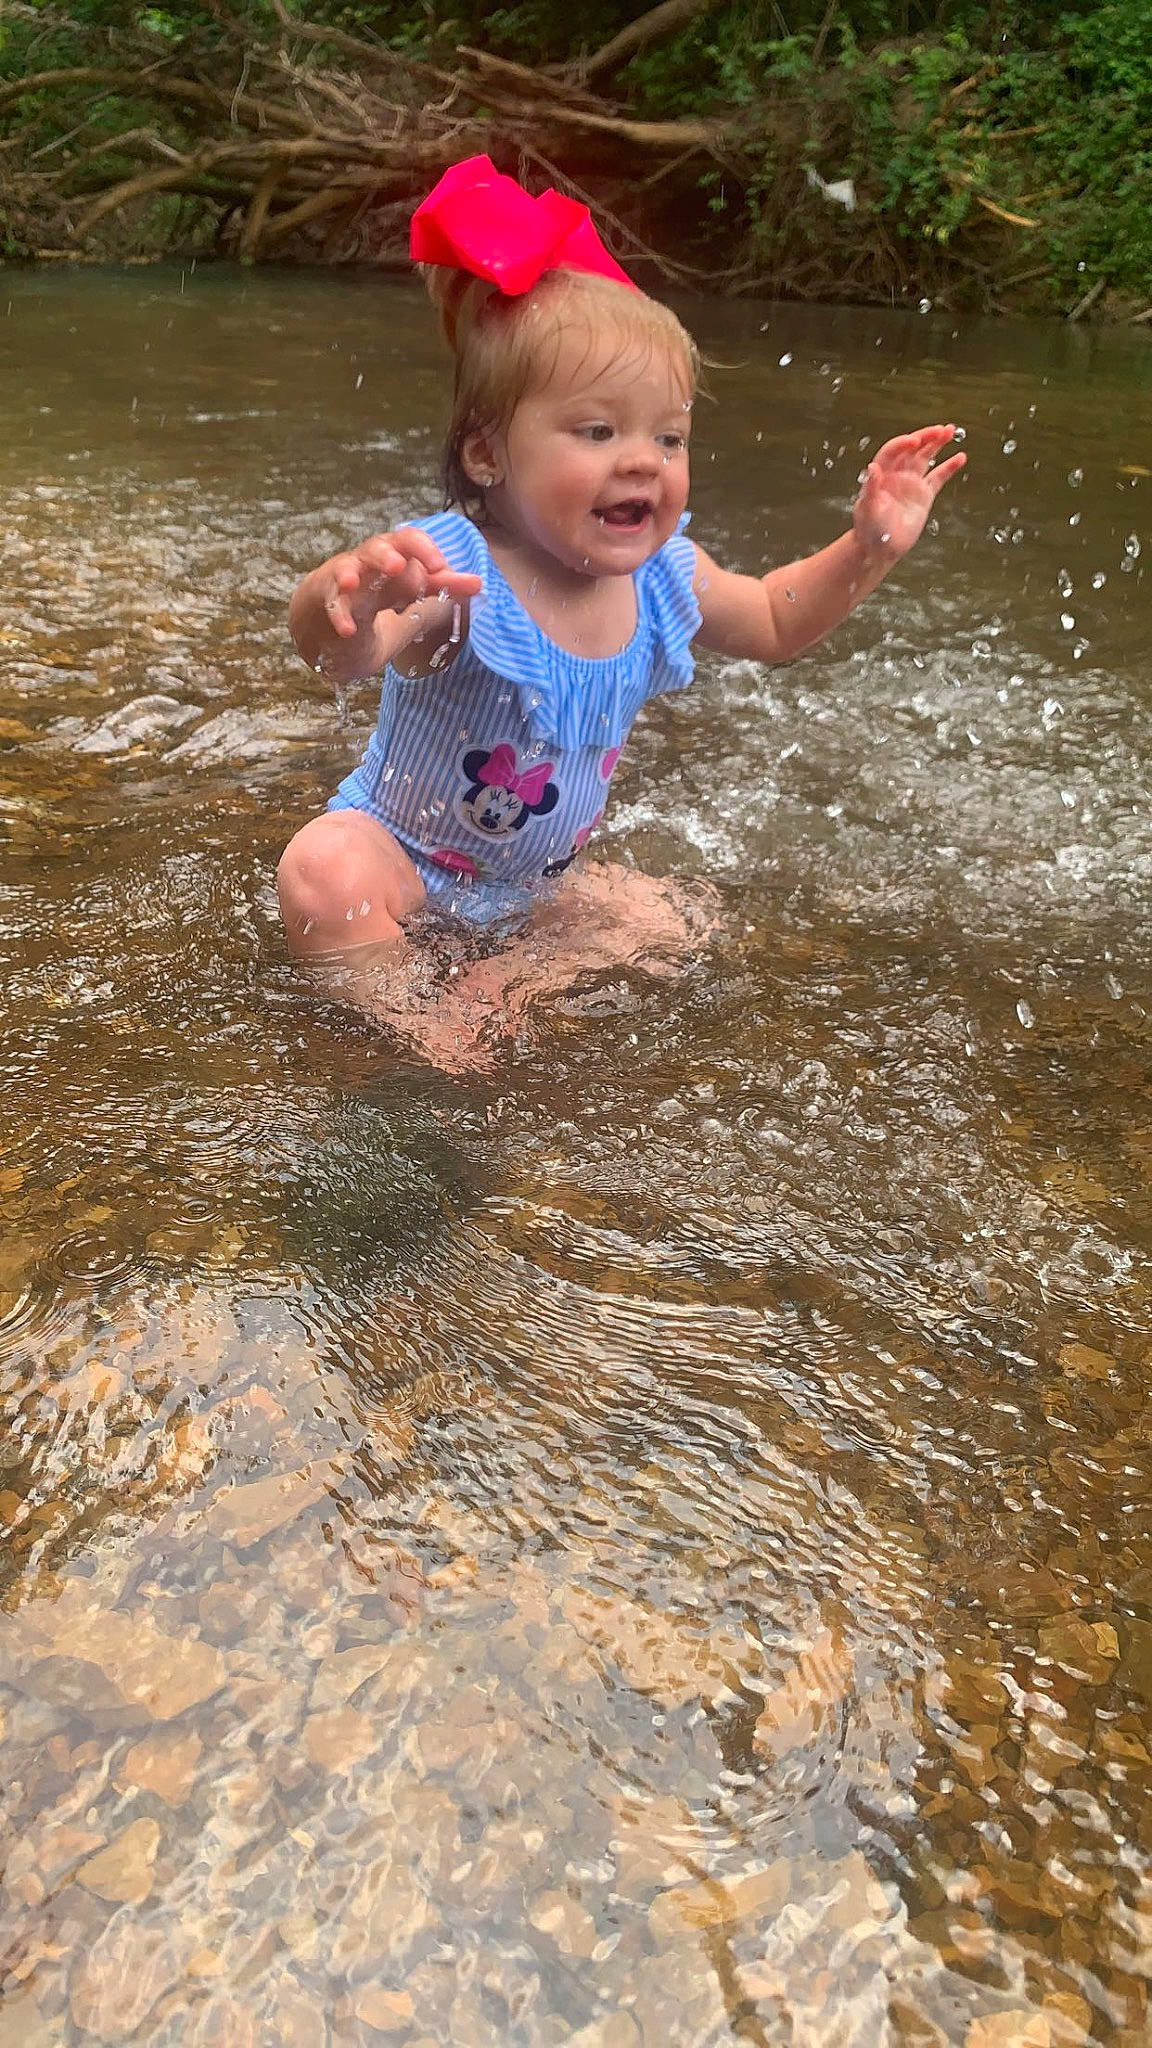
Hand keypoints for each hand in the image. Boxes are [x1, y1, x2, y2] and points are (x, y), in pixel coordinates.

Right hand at [291, 526, 480, 676]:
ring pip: (345, 570)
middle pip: (375, 548)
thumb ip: (441, 587)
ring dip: (350, 574)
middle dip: (385, 554)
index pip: (408, 541)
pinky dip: (338, 617)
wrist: (327, 618)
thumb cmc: (373, 599)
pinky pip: (331, 607)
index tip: (441, 568)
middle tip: (397, 565)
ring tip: (353, 582)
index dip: (423, 550)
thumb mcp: (409, 594)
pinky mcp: (326, 603)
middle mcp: (367, 563)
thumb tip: (479, 584)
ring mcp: (343, 581)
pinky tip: (347, 630)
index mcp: (392, 557)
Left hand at [853, 425, 965, 558]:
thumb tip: (872, 468)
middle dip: (926, 437)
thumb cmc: (869, 529)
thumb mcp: (867, 508)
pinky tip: (960, 457)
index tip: (915, 440)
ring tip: (950, 431)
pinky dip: (949, 467)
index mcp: (882, 474)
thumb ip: (870, 488)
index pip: (892, 451)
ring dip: (937, 444)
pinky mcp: (924, 495)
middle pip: (913, 449)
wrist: (880, 549)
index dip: (903, 443)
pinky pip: (938, 477)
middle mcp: (897, 474)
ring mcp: (912, 482)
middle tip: (942, 429)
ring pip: (926, 457)